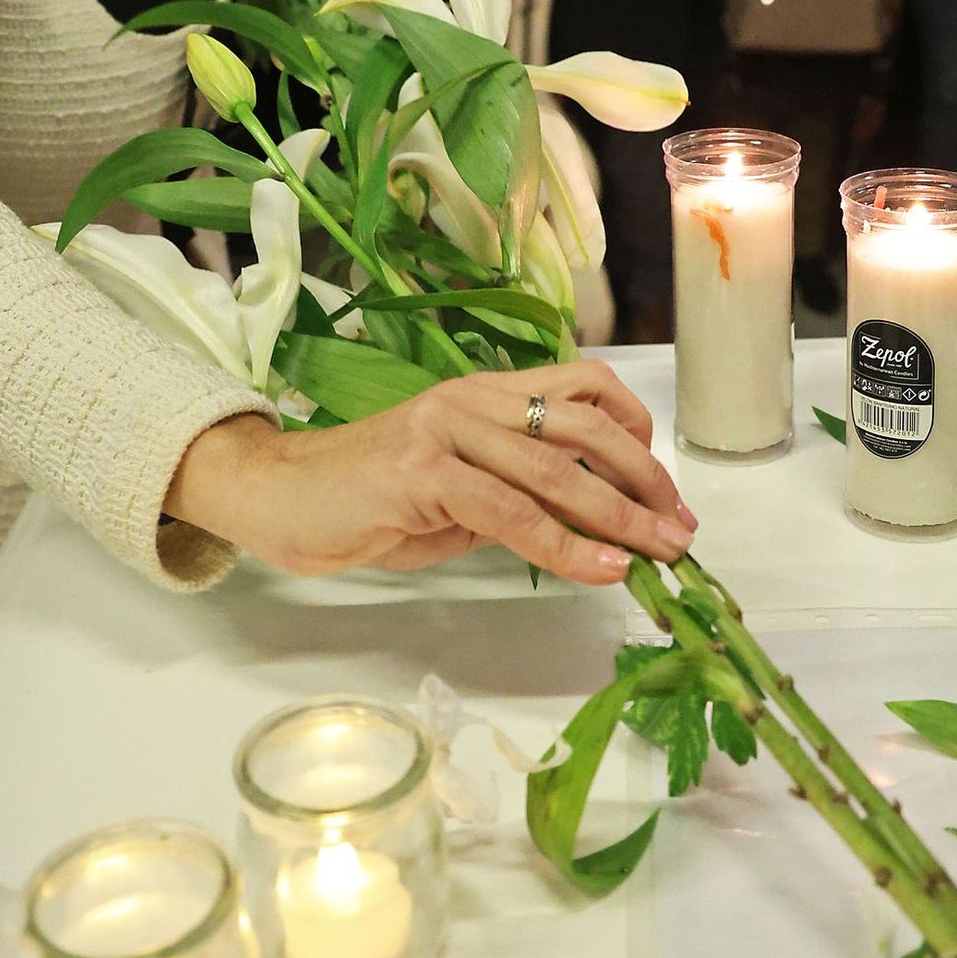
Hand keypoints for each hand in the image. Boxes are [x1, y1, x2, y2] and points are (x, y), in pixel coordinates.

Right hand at [166, 362, 697, 585]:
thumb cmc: (363, 501)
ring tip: (660, 552)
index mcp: (483, 394)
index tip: (665, 488)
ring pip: (555, 467)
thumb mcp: (454, 496)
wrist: (276, 496)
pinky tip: (600, 568)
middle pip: (584, 423)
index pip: (581, 389)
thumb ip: (513, 497)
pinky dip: (565, 543)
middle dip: (644, 479)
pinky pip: (511, 510)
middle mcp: (470, 400)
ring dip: (620, 514)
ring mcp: (445, 430)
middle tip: (680, 529)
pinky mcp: (421, 473)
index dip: (635, 433)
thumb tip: (586, 527)